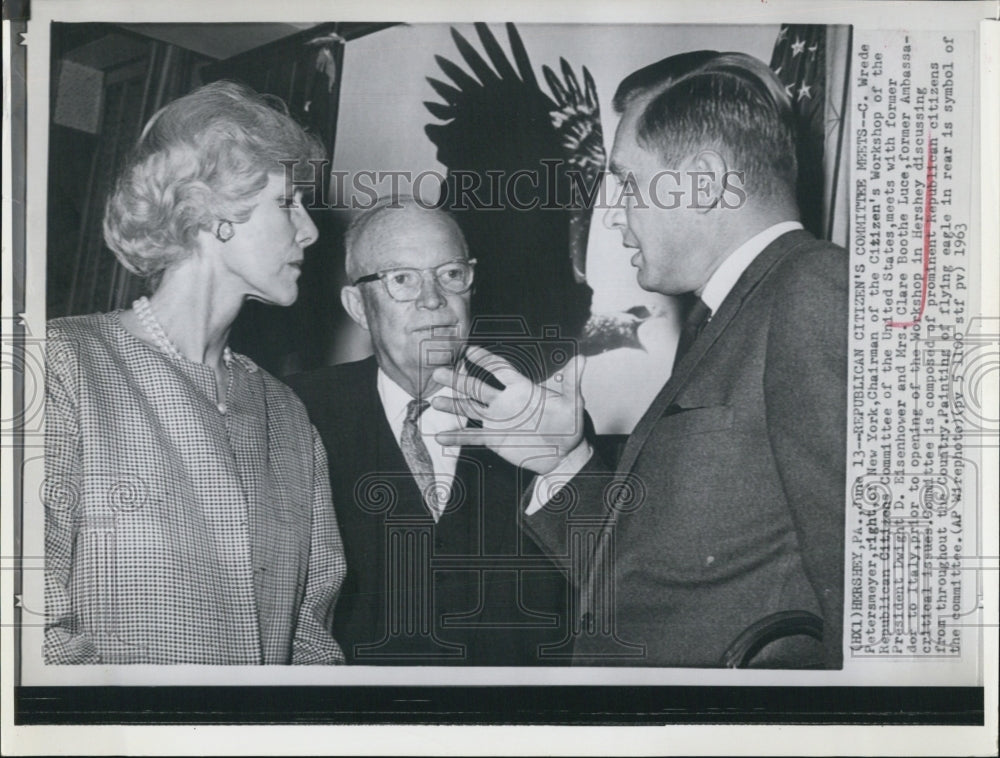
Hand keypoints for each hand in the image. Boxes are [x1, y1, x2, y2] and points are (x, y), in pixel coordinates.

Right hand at [431, 346, 586, 473]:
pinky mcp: (494, 439)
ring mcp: (497, 420)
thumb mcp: (572, 404)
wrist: (563, 454)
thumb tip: (582, 356)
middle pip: (477, 387)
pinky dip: (457, 436)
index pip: (500, 370)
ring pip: (470, 409)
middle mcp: (504, 402)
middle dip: (458, 379)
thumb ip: (571, 381)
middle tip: (439, 371)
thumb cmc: (569, 426)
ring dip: (453, 404)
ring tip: (435, 400)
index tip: (470, 350)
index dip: (486, 360)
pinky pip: (472, 436)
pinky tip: (441, 436)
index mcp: (521, 389)